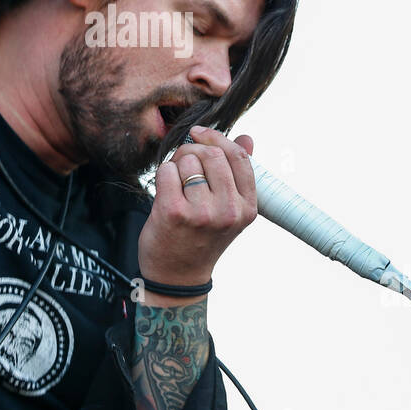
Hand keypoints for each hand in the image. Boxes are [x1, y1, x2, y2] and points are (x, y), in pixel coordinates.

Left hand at [136, 127, 256, 302]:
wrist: (177, 276)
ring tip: (176, 185)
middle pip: (212, 154)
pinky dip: (163, 174)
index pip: (239, 157)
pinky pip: (167, 171)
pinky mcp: (174, 212)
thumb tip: (247, 137)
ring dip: (176, 165)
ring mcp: (201, 212)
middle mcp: (228, 211)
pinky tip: (165, 191)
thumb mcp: (229, 210)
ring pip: (188, 160)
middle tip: (182, 164)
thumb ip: (239, 173)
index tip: (200, 133)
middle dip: (192, 151)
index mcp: (248, 208)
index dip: (217, 139)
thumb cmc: (202, 238)